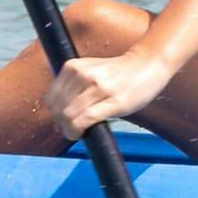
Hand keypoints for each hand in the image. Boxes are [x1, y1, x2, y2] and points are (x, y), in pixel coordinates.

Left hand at [48, 48, 171, 139]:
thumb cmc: (118, 74)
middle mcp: (83, 74)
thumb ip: (72, 92)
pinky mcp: (113, 101)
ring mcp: (98, 87)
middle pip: (58, 109)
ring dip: (69, 129)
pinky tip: (83, 133)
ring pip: (69, 115)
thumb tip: (57, 124)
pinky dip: (78, 130)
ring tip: (78, 131)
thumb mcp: (90, 73)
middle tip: (72, 128)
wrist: (147, 65)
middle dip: (61, 124)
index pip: (50, 99)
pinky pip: (86, 119)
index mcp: (73, 67)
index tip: (64, 120)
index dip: (54, 114)